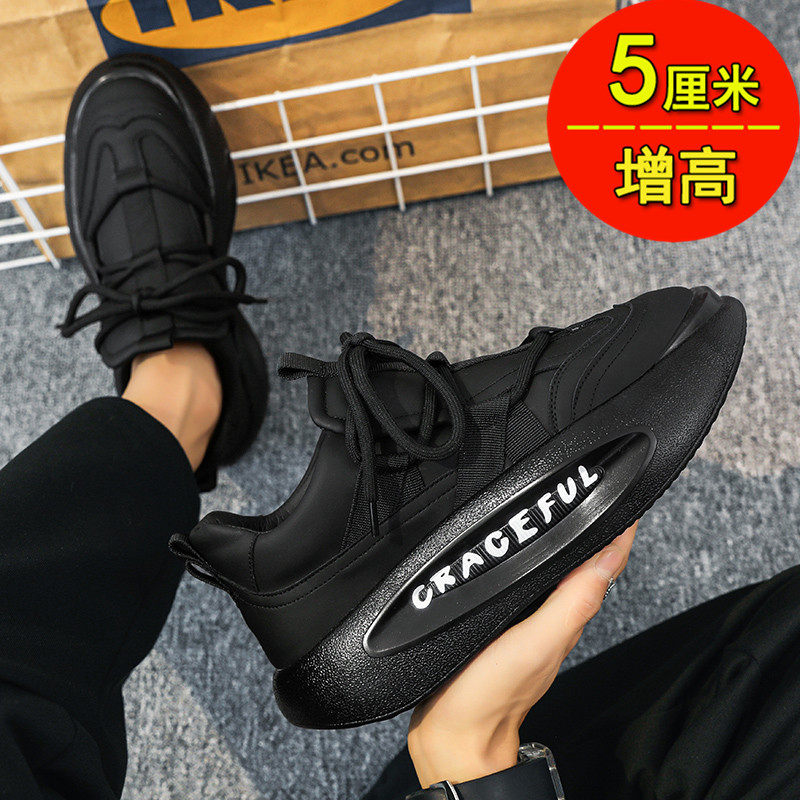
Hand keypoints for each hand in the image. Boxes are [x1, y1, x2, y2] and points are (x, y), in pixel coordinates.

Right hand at [407, 522, 636, 787]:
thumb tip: (606, 555)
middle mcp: (551, 618)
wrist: (451, 736)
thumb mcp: (537, 641)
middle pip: (582, 566)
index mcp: (566, 617)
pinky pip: (525, 587)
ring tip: (568, 514)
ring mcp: (526, 624)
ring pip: (554, 575)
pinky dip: (531, 565)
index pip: (602, 565)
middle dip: (592, 529)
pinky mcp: (499, 628)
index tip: (623, 498)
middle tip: (596, 494)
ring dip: (564, 544)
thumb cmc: (491, 695)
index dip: (617, 531)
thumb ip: (571, 601)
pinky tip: (521, 558)